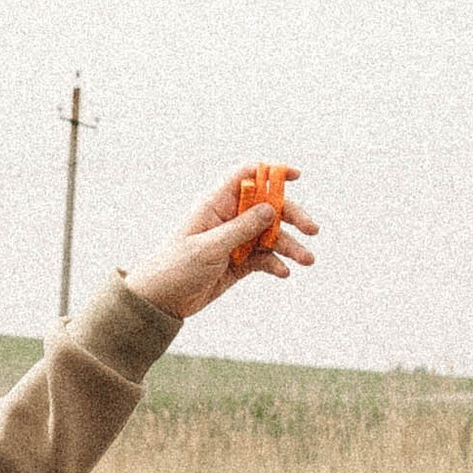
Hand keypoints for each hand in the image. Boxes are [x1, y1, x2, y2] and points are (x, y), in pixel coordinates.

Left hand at [130, 168, 321, 321]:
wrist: (161, 300)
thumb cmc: (176, 267)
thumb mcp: (209, 247)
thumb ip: (240, 228)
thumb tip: (270, 208)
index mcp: (216, 204)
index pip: (246, 176)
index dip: (271, 172)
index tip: (296, 177)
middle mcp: (228, 218)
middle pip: (268, 207)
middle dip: (292, 215)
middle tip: (312, 230)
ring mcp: (235, 240)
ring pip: (270, 235)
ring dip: (290, 245)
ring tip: (307, 260)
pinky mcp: (239, 262)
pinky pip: (264, 258)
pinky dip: (276, 264)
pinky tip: (283, 273)